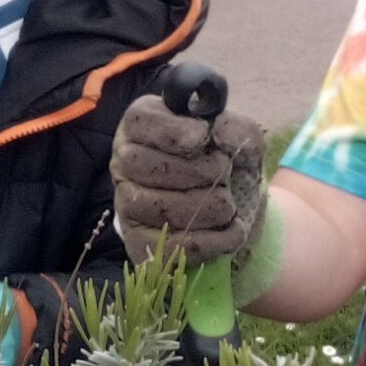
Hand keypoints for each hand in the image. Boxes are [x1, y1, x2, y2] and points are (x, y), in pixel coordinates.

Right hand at [110, 93, 266, 265]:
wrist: (235, 207)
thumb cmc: (227, 162)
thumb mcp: (239, 138)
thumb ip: (236, 127)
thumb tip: (221, 132)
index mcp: (144, 126)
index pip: (138, 121)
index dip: (170, 131)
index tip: (203, 137)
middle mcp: (126, 162)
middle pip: (139, 163)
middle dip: (193, 170)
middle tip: (224, 172)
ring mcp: (127, 204)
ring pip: (154, 206)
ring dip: (206, 207)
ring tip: (229, 205)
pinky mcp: (139, 241)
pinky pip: (168, 244)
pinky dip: (210, 241)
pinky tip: (232, 231)